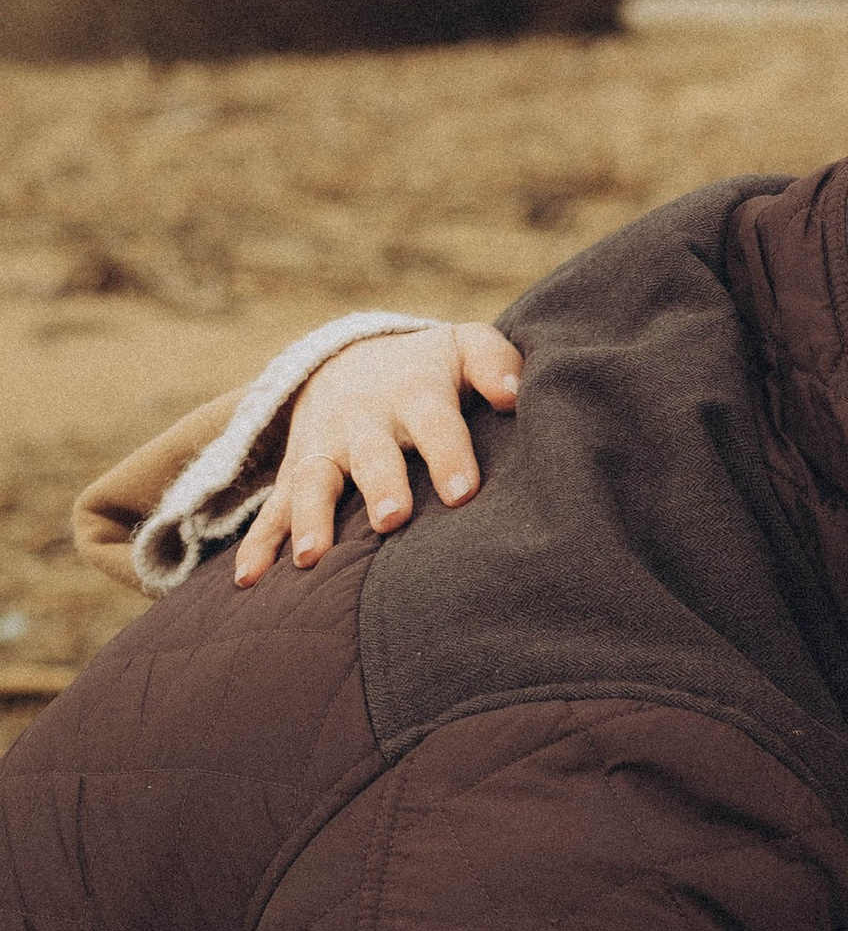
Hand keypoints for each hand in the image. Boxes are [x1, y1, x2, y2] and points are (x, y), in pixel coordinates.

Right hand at [235, 320, 525, 582]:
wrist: (352, 362)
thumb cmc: (430, 372)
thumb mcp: (462, 350)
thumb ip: (493, 363)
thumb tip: (514, 396)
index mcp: (413, 394)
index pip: (435, 422)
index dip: (448, 454)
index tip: (463, 493)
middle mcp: (362, 421)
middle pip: (371, 454)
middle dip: (379, 485)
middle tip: (391, 519)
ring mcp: (323, 448)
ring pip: (314, 483)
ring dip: (311, 518)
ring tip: (312, 557)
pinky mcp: (295, 474)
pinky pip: (273, 510)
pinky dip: (259, 544)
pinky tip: (250, 581)